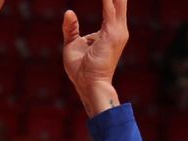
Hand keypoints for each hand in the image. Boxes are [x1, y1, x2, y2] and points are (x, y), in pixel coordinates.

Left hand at [62, 0, 128, 116]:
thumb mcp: (72, 45)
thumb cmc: (81, 71)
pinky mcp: (112, 34)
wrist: (89, 86)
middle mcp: (118, 29)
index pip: (112, 4)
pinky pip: (109, 8)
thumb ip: (71, 28)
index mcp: (110, 31)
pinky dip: (107, 0)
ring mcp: (117, 31)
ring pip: (117, 1)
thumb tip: (70, 12)